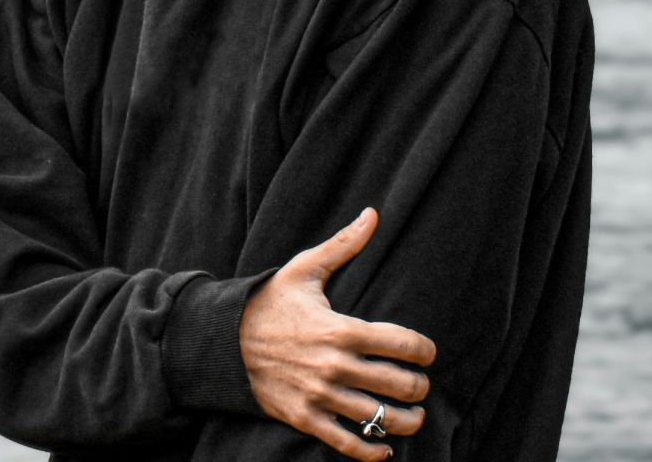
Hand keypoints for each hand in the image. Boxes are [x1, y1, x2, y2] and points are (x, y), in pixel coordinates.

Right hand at [240, 207, 436, 460]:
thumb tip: (373, 214)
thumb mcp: (304, 269)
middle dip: (419, 386)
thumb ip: (344, 245)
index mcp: (342, 329)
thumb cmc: (270, 302)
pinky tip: (385, 449)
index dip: (425, 351)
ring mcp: (321, 395)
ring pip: (379, 418)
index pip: (403, 344)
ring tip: (414, 416)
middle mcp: (336, 366)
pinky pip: (346, 442)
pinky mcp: (305, 418)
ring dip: (406, 421)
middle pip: (399, 384)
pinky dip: (371, 451)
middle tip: (421, 384)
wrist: (223, 340)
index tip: (428, 353)